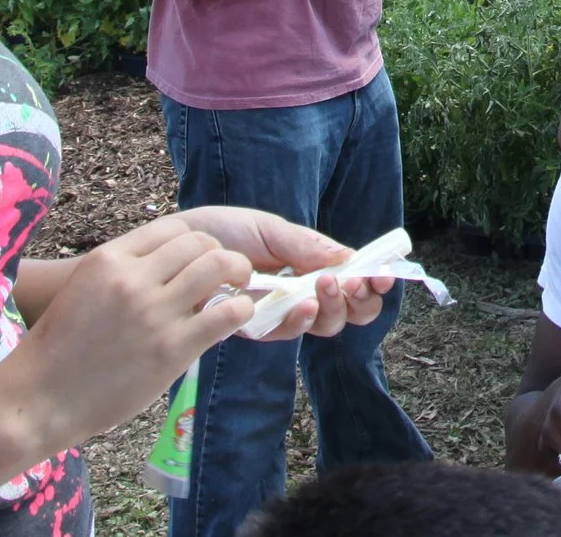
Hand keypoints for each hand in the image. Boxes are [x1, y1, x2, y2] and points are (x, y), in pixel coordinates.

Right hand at [0, 215, 254, 453]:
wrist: (39, 399)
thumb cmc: (58, 352)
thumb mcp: (84, 291)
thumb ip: (122, 274)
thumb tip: (167, 268)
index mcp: (108, 259)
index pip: (172, 229)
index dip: (194, 242)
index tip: (200, 259)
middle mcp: (132, 278)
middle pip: (201, 243)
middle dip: (221, 254)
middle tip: (229, 273)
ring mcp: (153, 312)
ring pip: (219, 267)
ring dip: (239, 273)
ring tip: (241, 287)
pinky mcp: (171, 348)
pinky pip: (226, 313)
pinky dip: (242, 309)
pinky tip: (239, 316)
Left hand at [171, 206, 393, 339]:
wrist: (176, 245)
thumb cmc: (221, 231)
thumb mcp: (267, 228)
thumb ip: (307, 244)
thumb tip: (349, 257)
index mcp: (312, 264)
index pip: (355, 279)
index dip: (375, 281)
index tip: (384, 274)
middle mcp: (302, 291)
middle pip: (349, 310)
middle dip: (361, 301)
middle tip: (354, 283)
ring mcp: (280, 312)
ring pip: (324, 325)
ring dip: (334, 308)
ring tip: (328, 286)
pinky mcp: (255, 328)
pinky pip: (287, 332)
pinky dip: (301, 320)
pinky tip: (304, 304)